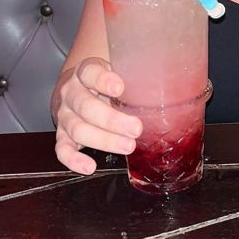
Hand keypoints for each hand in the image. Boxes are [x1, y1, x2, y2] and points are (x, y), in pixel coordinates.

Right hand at [53, 57, 141, 174]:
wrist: (79, 88)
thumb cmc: (107, 81)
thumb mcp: (119, 71)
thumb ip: (137, 76)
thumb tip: (175, 85)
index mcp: (85, 72)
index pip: (90, 73)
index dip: (103, 80)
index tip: (120, 87)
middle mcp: (72, 93)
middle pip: (85, 106)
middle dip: (111, 119)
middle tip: (136, 128)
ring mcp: (65, 115)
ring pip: (77, 129)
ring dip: (103, 140)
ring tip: (127, 146)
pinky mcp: (62, 135)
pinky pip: (62, 149)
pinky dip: (74, 159)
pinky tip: (90, 166)